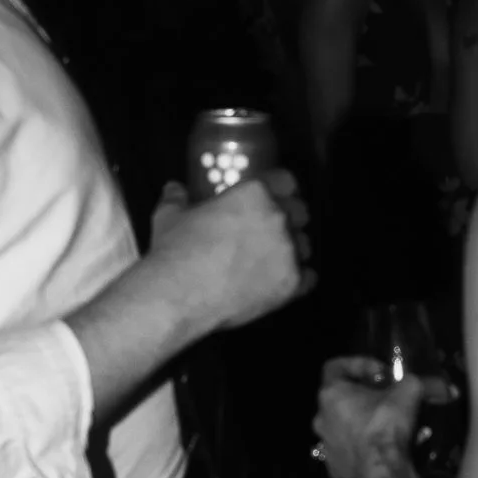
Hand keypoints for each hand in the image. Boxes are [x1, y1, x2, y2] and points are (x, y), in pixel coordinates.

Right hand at [141, 167, 312, 335]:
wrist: (178, 296)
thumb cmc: (175, 251)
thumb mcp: (169, 217)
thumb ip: (177, 199)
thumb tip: (174, 190)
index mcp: (255, 194)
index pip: (286, 181)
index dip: (281, 188)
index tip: (273, 197)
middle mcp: (278, 219)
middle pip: (301, 212)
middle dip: (289, 219)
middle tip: (270, 230)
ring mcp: (287, 252)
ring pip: (305, 245)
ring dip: (292, 250)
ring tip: (271, 260)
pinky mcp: (291, 284)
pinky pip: (308, 278)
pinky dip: (296, 280)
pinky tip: (279, 282)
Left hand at [313, 353, 447, 477]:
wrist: (381, 470)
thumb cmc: (386, 424)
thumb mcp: (410, 392)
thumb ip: (427, 384)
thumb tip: (450, 388)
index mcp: (331, 394)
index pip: (334, 367)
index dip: (358, 365)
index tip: (382, 375)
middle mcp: (321, 418)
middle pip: (340, 400)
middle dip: (364, 399)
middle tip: (388, 402)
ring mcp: (326, 446)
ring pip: (343, 429)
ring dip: (363, 426)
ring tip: (390, 430)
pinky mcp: (335, 469)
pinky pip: (349, 455)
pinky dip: (364, 452)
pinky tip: (383, 453)